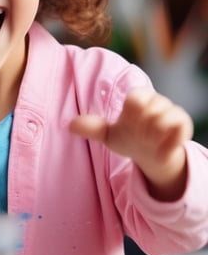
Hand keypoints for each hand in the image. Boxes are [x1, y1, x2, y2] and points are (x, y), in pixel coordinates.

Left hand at [70, 87, 192, 199]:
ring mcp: (172, 113)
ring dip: (152, 136)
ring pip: (163, 120)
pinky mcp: (183, 127)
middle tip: (138, 136)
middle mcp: (158, 102)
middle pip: (149, 109)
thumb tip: (71, 125)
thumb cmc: (130, 139)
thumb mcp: (109, 135)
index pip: (135, 98)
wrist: (150, 156)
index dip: (130, 114)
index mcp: (138, 99)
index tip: (127, 124)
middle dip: (140, 128)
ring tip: (149, 142)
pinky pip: (179, 129)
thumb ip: (93, 128)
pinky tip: (158, 151)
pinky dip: (166, 144)